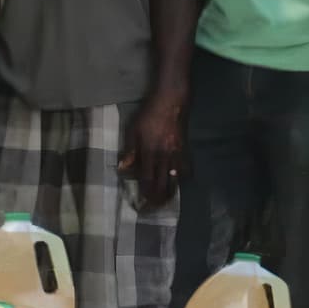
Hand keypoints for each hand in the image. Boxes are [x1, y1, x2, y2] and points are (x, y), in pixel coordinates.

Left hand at [119, 90, 184, 207]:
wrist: (172, 101)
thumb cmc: (149, 114)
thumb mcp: (133, 130)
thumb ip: (129, 150)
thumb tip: (123, 168)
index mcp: (150, 152)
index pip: (148, 179)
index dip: (146, 192)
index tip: (144, 203)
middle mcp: (164, 156)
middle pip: (163, 183)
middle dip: (159, 197)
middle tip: (155, 206)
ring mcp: (177, 153)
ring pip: (175, 178)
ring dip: (171, 191)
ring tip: (167, 199)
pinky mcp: (185, 149)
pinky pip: (185, 168)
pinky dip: (182, 177)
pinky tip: (179, 180)